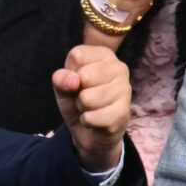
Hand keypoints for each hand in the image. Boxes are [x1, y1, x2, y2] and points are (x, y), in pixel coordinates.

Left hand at [53, 43, 131, 171]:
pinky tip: (93, 119)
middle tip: (82, 96)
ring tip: (88, 107)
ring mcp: (125, 90)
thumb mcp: (61, 85)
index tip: (76, 80)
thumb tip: (73, 80)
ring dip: (81, 107)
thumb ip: (60, 78)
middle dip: (76, 91)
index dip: (69, 72)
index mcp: (104, 54)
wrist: (90, 131)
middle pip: (84, 76)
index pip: (77, 56)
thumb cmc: (76, 99)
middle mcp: (119, 68)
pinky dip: (87, 121)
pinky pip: (93, 117)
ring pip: (88, 98)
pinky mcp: (124, 112)